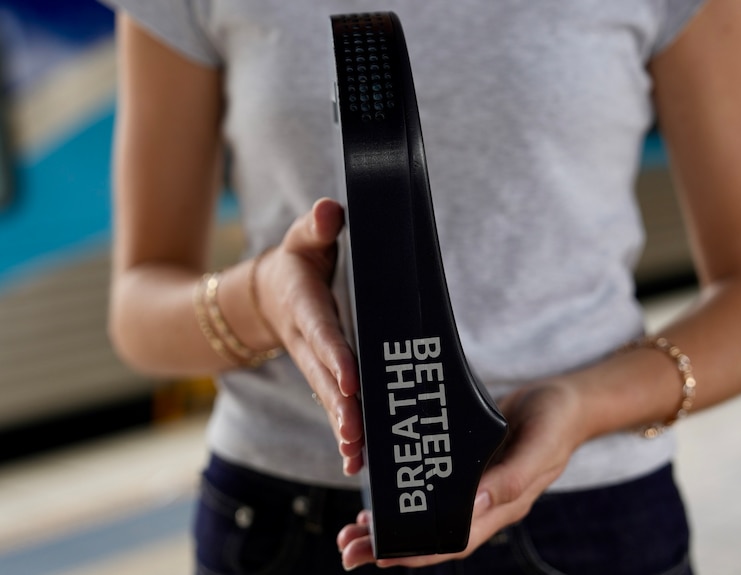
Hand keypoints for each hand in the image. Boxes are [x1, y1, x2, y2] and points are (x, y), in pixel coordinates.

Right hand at [256, 198, 363, 474]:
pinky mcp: (322, 378)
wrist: (268, 297)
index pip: (323, 333)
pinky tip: (358, 462)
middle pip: (325, 377)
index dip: (335, 356)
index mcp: (306, 307)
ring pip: (329, 399)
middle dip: (340, 407)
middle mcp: (308, 341)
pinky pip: (334, 407)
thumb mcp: (302, 239)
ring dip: (343, 428)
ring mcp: (313, 364)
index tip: (350, 380)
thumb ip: (315, 227)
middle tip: (355, 434)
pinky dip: (344, 434)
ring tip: (357, 457)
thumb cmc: (297, 263)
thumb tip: (330, 212)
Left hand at [337, 378, 584, 569]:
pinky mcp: (465, 466)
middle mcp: (483, 503)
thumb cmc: (556, 421)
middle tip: (347, 549)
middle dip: (389, 547)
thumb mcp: (541, 445)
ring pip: (425, 518)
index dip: (416, 551)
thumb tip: (478, 503)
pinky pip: (429, 491)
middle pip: (431, 536)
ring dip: (388, 527)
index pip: (454, 540)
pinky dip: (402, 498)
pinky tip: (376, 499)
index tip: (378, 555)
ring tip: (351, 531)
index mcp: (501, 504)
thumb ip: (514, 477)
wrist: (565, 401)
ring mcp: (473, 487)